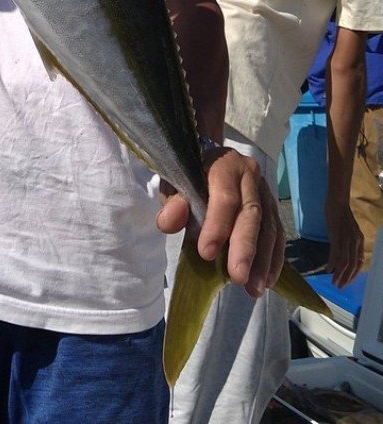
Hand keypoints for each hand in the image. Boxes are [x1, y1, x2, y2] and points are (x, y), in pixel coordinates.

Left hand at [156, 147, 283, 297]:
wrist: (208, 159)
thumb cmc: (189, 174)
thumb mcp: (174, 181)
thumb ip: (173, 202)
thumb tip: (168, 224)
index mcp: (224, 165)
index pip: (225, 197)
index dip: (217, 226)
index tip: (206, 254)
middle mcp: (250, 177)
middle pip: (252, 214)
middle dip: (245, 249)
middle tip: (237, 277)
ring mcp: (265, 192)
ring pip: (269, 228)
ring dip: (263, 261)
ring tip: (253, 288)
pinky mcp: (273, 208)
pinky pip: (278, 235)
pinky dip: (273, 260)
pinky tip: (267, 280)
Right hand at [324, 201, 364, 288]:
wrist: (337, 201)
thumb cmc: (340, 214)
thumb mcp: (348, 230)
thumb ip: (348, 241)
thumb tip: (343, 252)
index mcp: (359, 241)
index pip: (359, 262)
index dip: (353, 274)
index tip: (346, 282)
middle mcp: (355, 242)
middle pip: (352, 265)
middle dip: (346, 278)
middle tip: (339, 286)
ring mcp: (346, 239)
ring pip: (345, 261)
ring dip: (339, 274)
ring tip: (333, 281)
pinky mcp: (337, 236)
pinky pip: (336, 253)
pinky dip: (332, 263)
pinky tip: (328, 269)